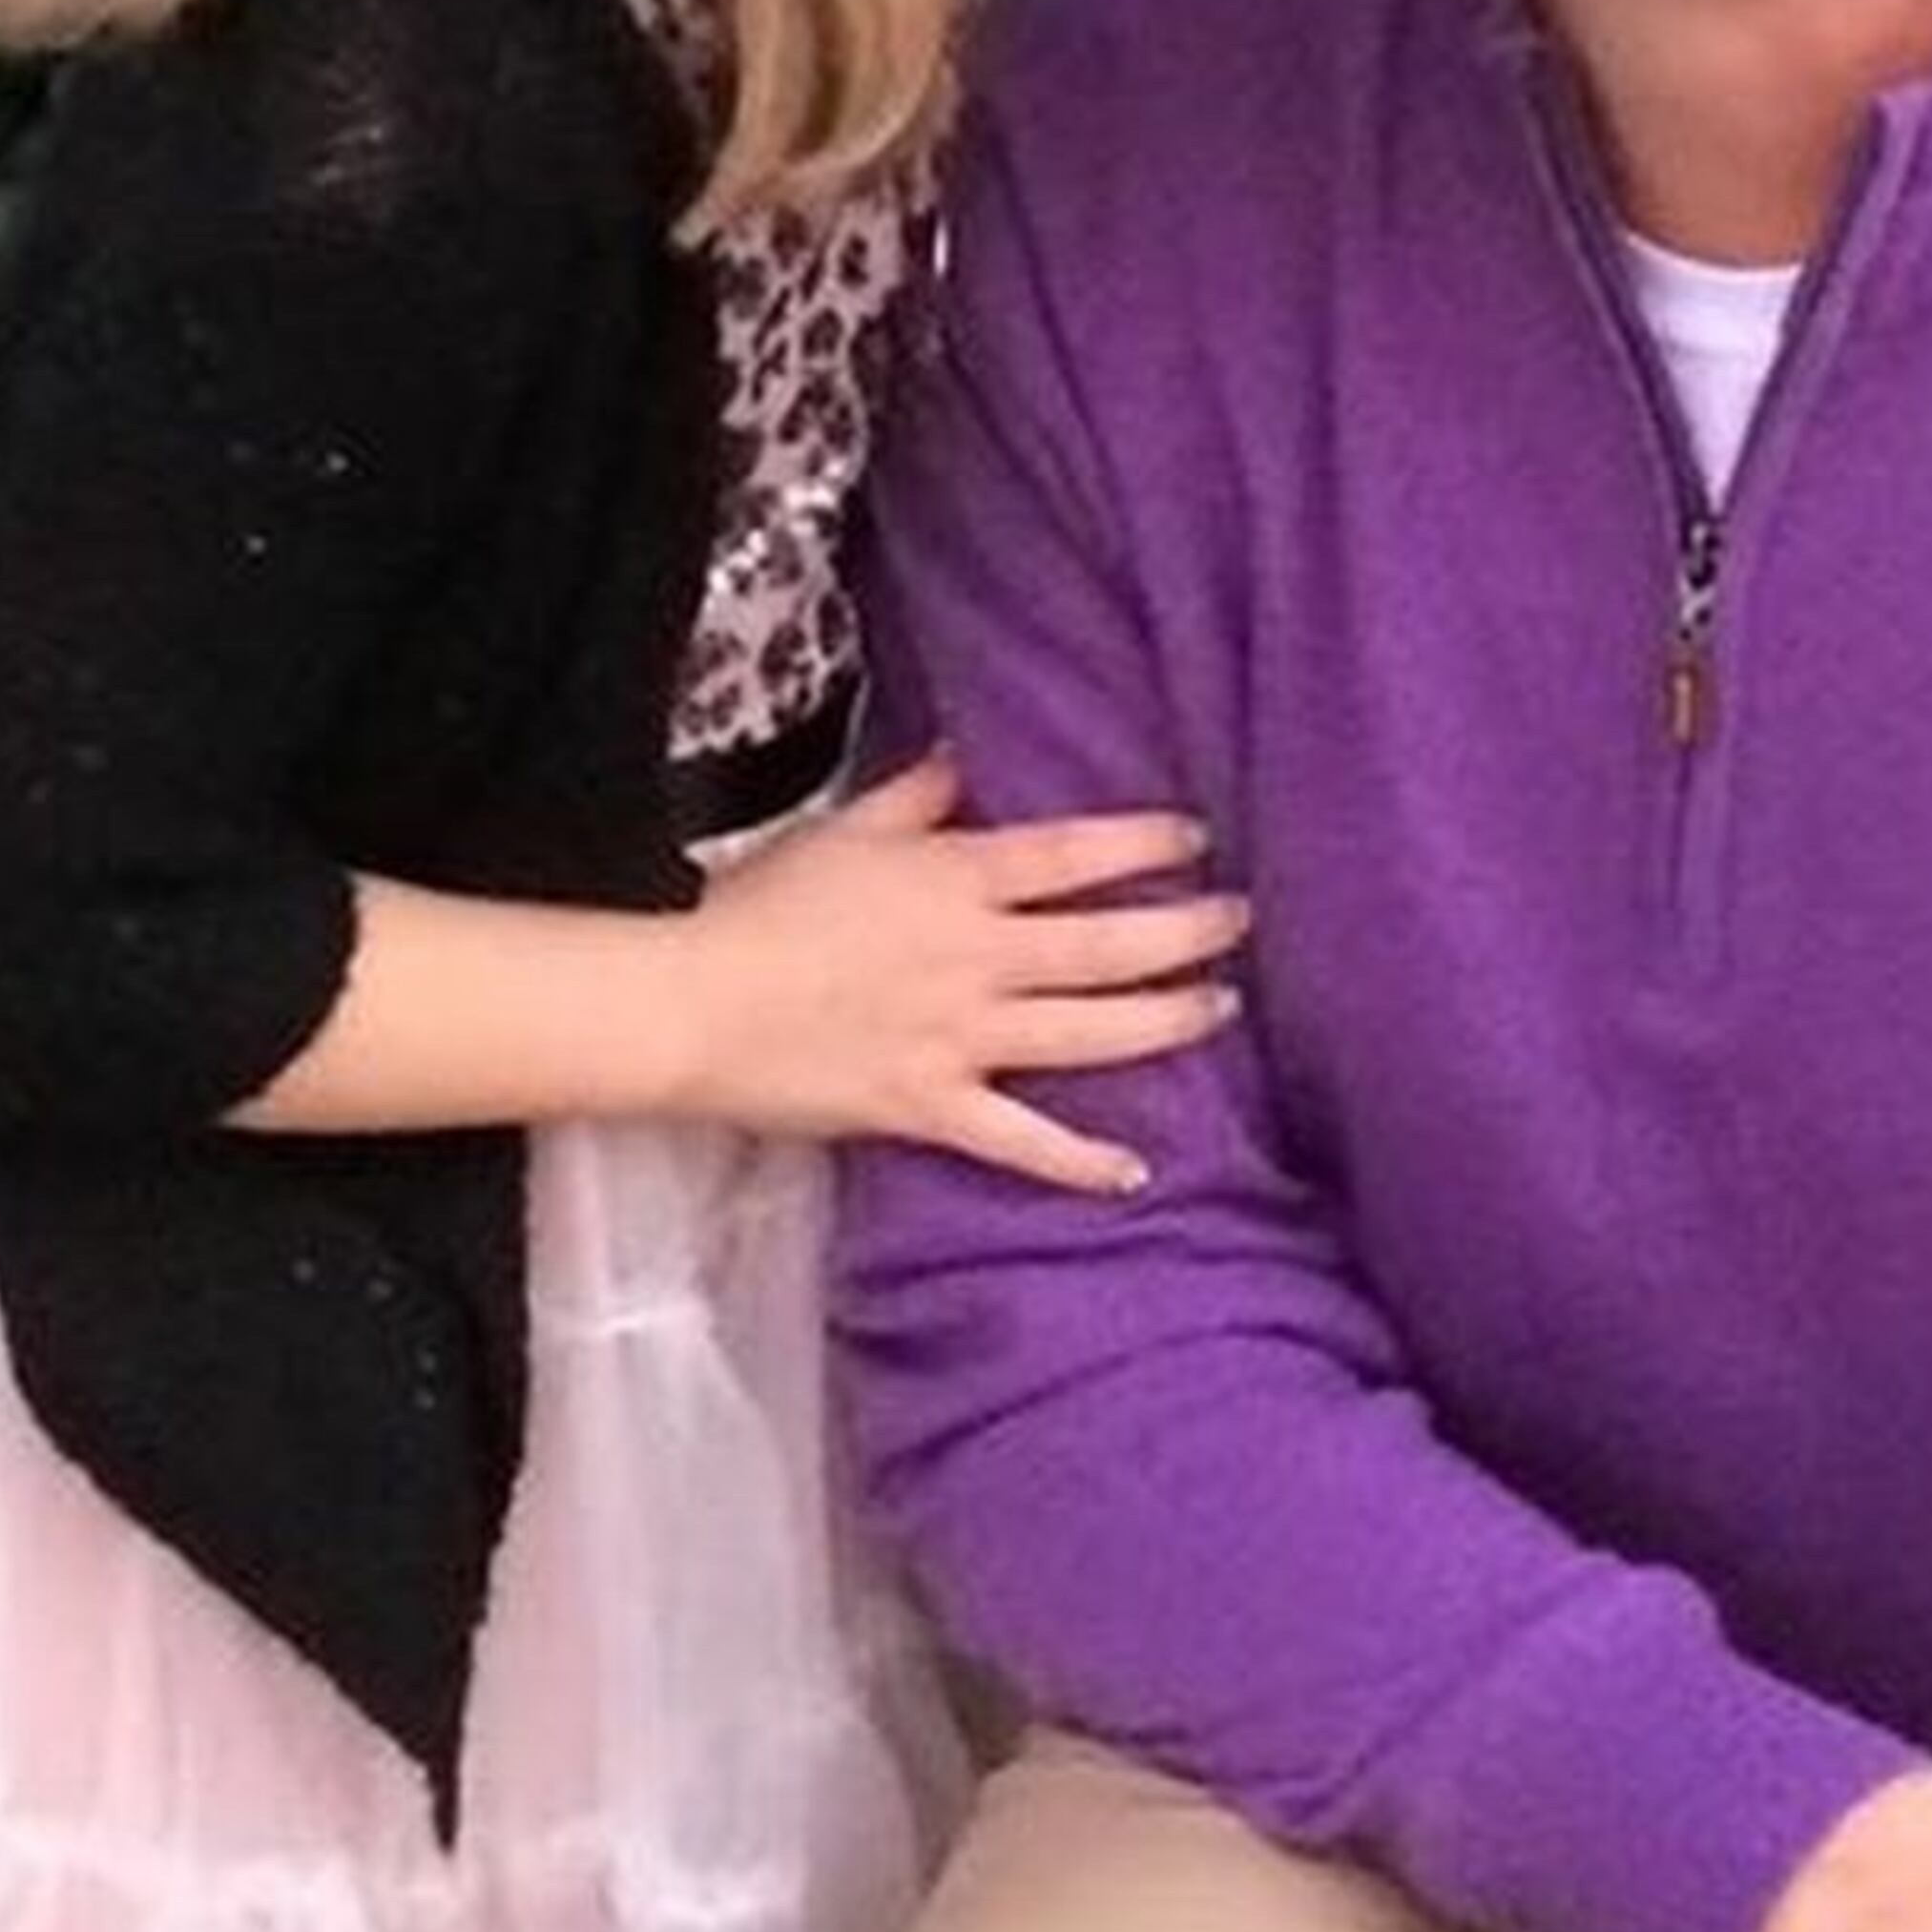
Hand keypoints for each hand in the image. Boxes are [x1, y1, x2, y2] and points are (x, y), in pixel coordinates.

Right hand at [671, 750, 1248, 1190]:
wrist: (693, 1003)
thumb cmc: (762, 906)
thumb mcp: (843, 830)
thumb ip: (916, 797)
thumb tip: (966, 760)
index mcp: (955, 881)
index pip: (1072, 855)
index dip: (1143, 844)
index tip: (1195, 839)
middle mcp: (977, 959)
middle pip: (1105, 945)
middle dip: (1184, 932)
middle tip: (1238, 923)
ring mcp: (960, 1040)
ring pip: (1087, 1033)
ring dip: (1163, 1021)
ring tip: (1222, 1008)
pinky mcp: (931, 1108)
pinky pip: (1020, 1141)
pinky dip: (1078, 1161)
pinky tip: (1134, 1171)